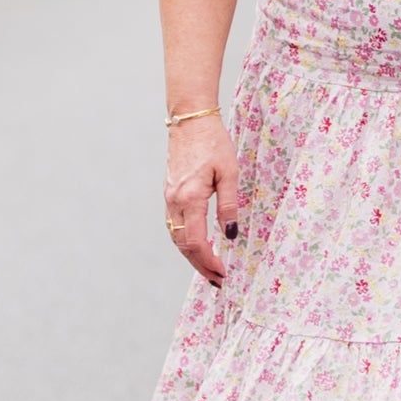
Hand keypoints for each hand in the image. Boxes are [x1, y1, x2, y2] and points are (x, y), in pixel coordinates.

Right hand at [164, 110, 243, 282]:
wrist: (190, 120)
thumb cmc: (213, 142)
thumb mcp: (229, 173)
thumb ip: (228, 205)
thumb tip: (230, 234)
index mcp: (189, 198)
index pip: (196, 242)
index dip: (208, 261)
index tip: (223, 273)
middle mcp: (175, 202)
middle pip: (183, 245)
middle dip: (200, 265)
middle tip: (217, 279)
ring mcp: (169, 198)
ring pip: (176, 237)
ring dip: (191, 255)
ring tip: (209, 267)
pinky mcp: (170, 193)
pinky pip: (174, 225)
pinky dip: (185, 240)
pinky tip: (199, 243)